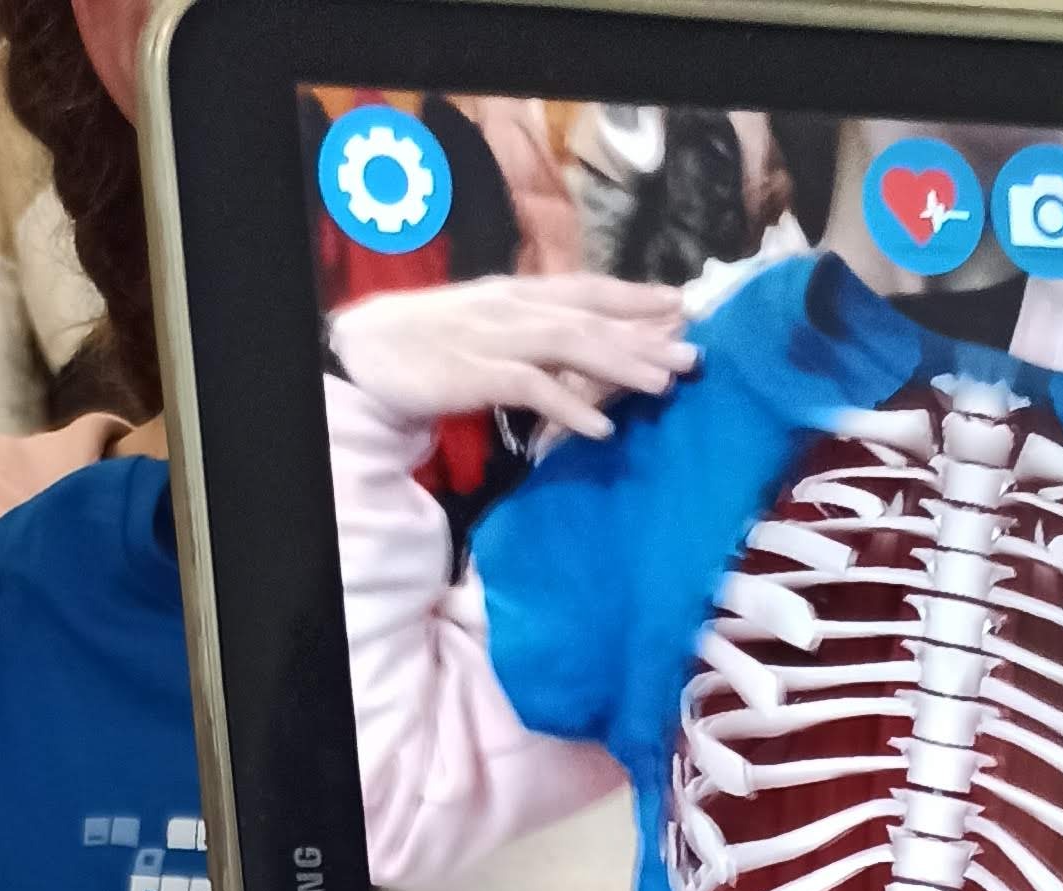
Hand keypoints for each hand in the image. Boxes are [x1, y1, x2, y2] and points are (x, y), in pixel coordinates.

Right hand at [328, 273, 697, 442]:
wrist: (367, 352)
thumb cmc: (432, 347)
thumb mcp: (491, 333)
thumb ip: (535, 342)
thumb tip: (582, 362)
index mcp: (519, 295)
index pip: (588, 290)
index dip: (635, 298)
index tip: (682, 306)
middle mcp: (515, 308)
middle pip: (591, 317)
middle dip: (645, 335)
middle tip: (694, 354)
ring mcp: (497, 338)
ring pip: (571, 345)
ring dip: (621, 365)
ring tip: (664, 385)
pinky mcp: (477, 373)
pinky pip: (532, 389)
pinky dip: (569, 406)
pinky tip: (601, 428)